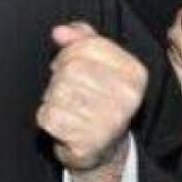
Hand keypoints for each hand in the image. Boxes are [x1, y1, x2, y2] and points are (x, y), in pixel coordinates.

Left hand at [36, 22, 146, 180]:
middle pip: (71, 68)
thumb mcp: (98, 61)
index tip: (70, 64)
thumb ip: (81, 37)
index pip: (87, 45)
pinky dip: (47, 117)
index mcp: (135, 73)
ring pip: (58, 91)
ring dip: (53, 98)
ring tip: (69, 107)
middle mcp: (128, 98)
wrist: (103, 149)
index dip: (69, 52)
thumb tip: (59, 32)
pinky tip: (63, 123)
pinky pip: (48, 115)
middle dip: (60, 77)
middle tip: (69, 91)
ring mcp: (109, 122)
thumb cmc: (97, 96)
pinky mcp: (87, 142)